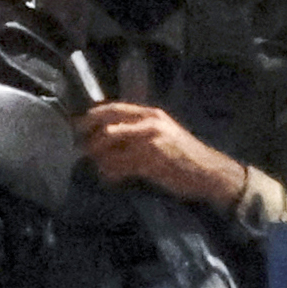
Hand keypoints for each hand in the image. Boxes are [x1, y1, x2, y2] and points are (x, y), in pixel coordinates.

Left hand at [74, 99, 248, 209]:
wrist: (209, 172)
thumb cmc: (184, 155)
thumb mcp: (163, 134)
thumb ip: (138, 130)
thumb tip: (106, 134)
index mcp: (151, 114)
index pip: (113, 108)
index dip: (92, 117)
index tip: (77, 126)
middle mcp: (149, 122)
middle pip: (107, 124)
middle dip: (90, 137)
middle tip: (81, 149)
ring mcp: (149, 141)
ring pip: (109, 147)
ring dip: (99, 159)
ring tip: (99, 167)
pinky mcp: (150, 161)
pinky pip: (119, 166)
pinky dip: (110, 173)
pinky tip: (111, 179)